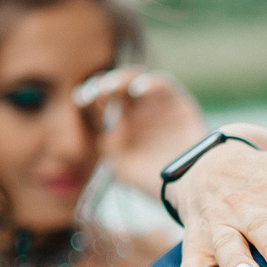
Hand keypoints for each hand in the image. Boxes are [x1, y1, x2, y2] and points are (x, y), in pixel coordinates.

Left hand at [72, 69, 205, 201]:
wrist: (185, 187)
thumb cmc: (151, 179)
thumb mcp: (119, 163)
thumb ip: (107, 139)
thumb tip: (101, 115)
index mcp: (120, 123)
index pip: (101, 101)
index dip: (90, 95)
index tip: (81, 98)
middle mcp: (137, 110)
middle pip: (117, 86)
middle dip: (104, 84)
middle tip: (96, 91)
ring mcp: (157, 104)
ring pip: (136, 80)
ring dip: (122, 79)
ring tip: (111, 87)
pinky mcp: (177, 102)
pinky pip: (162, 84)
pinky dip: (148, 83)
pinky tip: (135, 90)